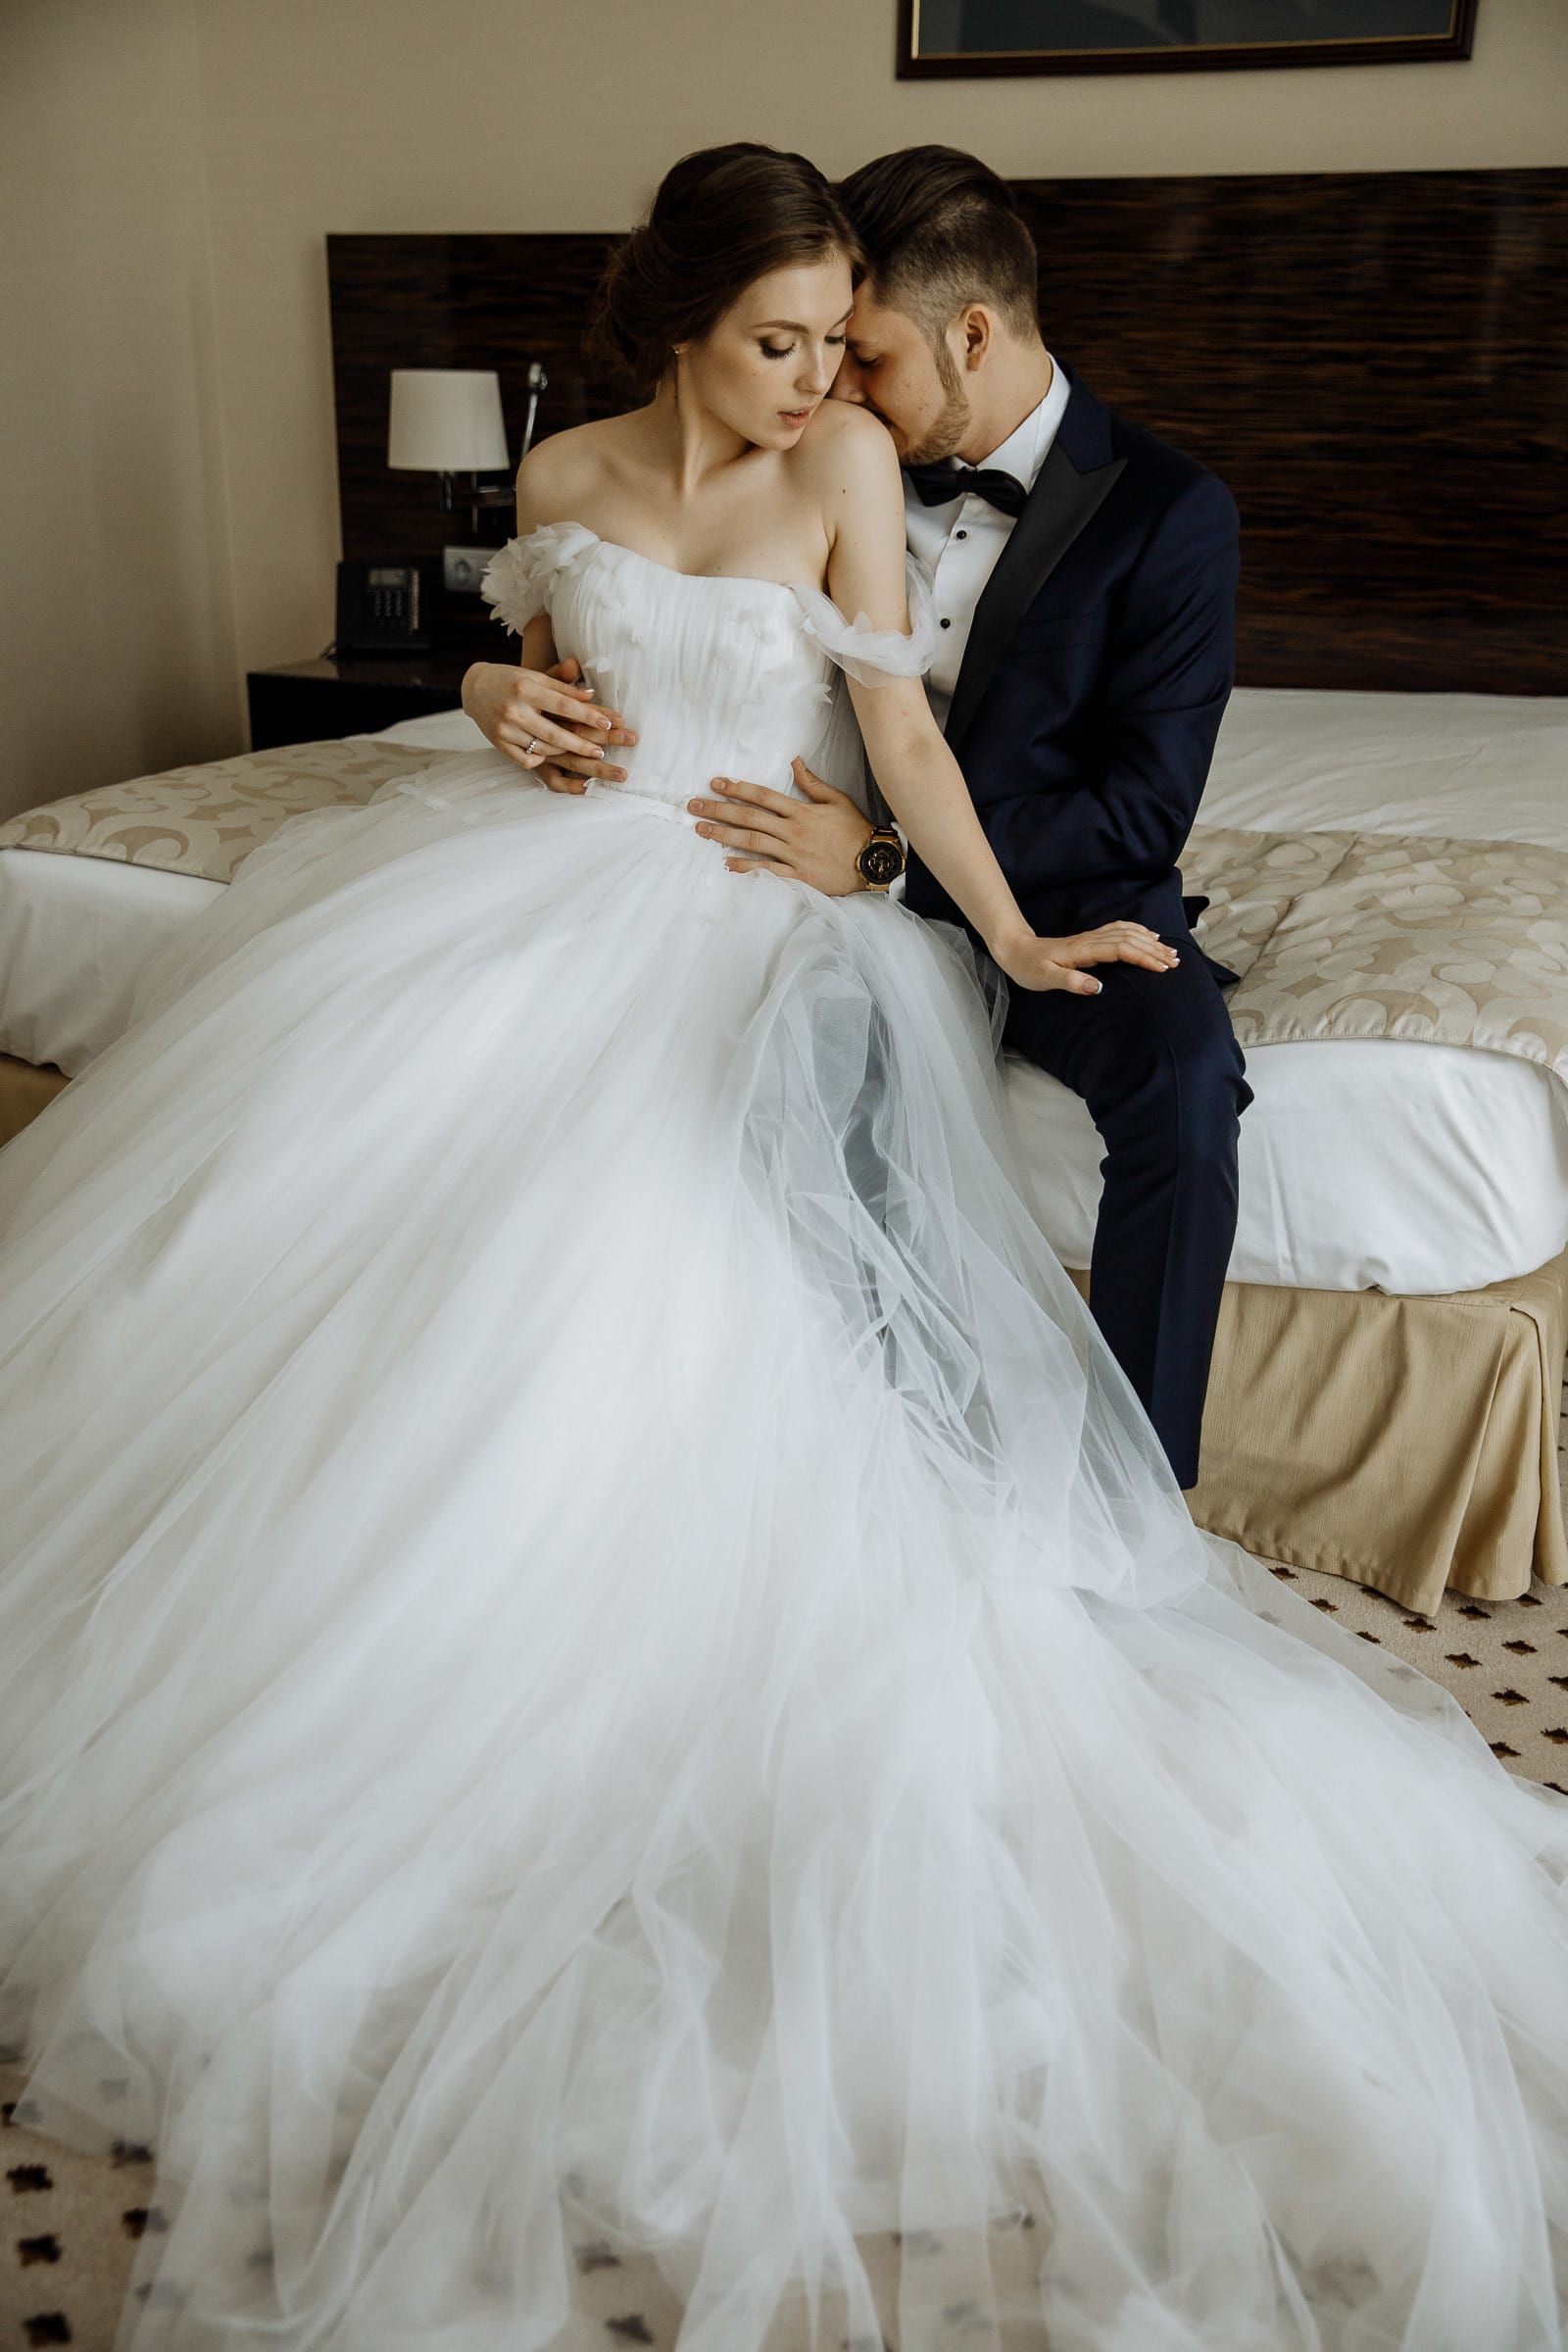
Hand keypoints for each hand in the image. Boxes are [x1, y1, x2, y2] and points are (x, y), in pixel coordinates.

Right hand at [460, 657, 635, 788]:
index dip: (588, 716)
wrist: (475, 688)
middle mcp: (514, 710)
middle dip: (581, 745)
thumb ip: (563, 687)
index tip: (609, 723)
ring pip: (542, 749)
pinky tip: (550, 755)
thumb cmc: (512, 680)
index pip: (563, 705)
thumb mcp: (536, 676)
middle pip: (555, 734)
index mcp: (526, 689)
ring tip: (579, 751)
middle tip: (601, 751)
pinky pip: (526, 760)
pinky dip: (540, 759)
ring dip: (564, 752)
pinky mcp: (498, 744)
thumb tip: (591, 696)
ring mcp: (505, 730)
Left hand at [687, 758, 874, 895]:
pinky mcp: (798, 875)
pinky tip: (727, 863)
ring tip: (701, 830)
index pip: (763, 796)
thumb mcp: (837, 800)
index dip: (737, 788)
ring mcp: (794, 854)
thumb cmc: (856, 830)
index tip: (716, 783)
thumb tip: (794, 761)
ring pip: (753, 842)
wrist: (873, 861)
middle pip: (750, 817)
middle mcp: (793, 831)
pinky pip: (767, 870)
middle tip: (694, 805)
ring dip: (724, 835)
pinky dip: (746, 867)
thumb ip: (812, 783)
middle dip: (719, 810)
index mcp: (801, 811)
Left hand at [990, 920, 1179, 995]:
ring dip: (1150, 941)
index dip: (1143, 957)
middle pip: (1130, 940)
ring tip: (1170, 952)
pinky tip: (1149, 937)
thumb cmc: (1030, 968)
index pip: (1121, 950)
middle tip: (1176, 963)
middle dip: (1155, 950)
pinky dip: (1138, 932)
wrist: (1016, 950)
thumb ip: (1072, 982)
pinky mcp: (1091, 939)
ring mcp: (1092, 938)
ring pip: (1128, 933)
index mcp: (1084, 951)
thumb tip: (1098, 987)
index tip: (1162, 968)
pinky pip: (1120, 930)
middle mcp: (1091, 941)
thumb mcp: (1046, 979)